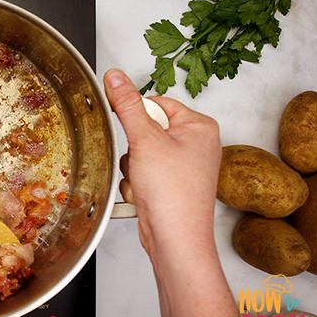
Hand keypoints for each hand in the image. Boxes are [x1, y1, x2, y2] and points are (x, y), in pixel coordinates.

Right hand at [103, 69, 220, 256]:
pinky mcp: (171, 185)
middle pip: (145, 130)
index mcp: (199, 127)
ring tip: (145, 181)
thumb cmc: (174, 195)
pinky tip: (146, 195)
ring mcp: (184, 167)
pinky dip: (137, 184)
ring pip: (139, 153)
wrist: (175, 239)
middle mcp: (196, 145)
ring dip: (133, 168)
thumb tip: (117, 78)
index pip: (156, 103)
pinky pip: (142, 173)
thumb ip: (128, 105)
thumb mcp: (145, 140)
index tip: (126, 126)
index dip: (136, 116)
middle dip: (134, 150)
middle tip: (142, 161)